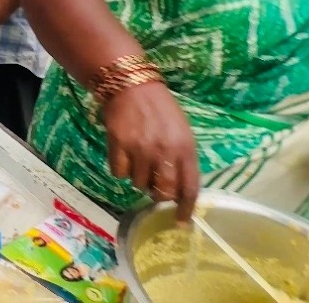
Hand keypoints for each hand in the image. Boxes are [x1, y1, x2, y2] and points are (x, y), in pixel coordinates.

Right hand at [103, 81, 199, 223]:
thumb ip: (182, 159)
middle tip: (155, 186)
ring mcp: (140, 149)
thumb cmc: (161, 109)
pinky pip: (119, 174)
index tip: (181, 222)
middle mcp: (164, 151)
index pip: (189, 187)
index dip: (186, 209)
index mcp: (185, 147)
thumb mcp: (182, 131)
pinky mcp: (119, 146)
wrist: (131, 85)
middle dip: (159, 195)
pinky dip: (121, 169)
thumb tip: (176, 190)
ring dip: (139, 178)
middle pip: (163, 193)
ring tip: (139, 160)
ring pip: (138, 185)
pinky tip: (125, 153)